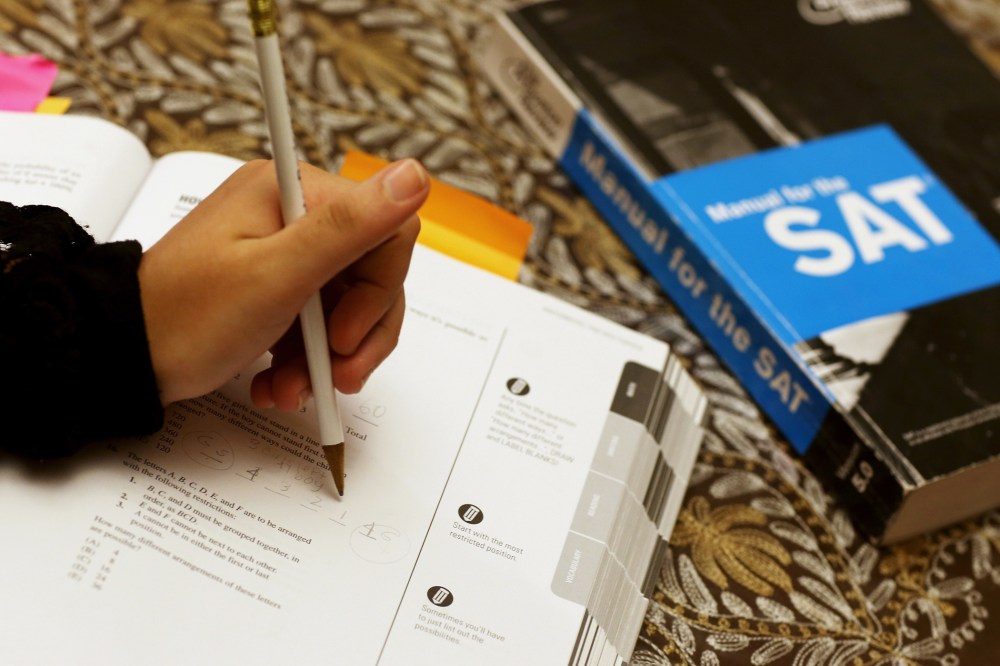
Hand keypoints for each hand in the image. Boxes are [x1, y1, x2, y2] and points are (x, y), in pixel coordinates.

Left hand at [138, 157, 428, 408]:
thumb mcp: (277, 275)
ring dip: (331, 358)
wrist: (127, 358)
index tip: (344, 334)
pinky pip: (323, 322)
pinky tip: (280, 383)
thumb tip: (415, 175)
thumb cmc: (186, 317)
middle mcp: (294, 214)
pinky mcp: (278, 285)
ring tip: (293, 388)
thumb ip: (350, 227)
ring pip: (352, 306)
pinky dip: (309, 361)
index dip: (378, 289)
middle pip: (373, 275)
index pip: (387, 229)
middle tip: (333, 375)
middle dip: (357, 336)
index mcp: (294, 193)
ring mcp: (286, 252)